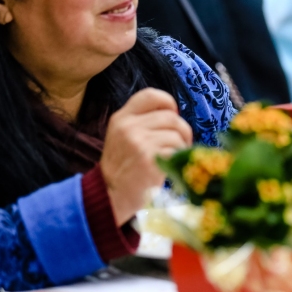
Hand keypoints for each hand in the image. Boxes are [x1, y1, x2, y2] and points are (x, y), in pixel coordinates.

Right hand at [100, 88, 192, 224]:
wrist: (110, 196)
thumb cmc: (123, 167)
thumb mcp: (123, 137)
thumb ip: (142, 122)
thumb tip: (174, 115)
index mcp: (121, 118)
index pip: (150, 95)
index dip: (168, 102)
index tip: (173, 115)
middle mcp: (128, 126)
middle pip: (171, 116)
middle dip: (182, 130)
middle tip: (180, 143)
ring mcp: (138, 142)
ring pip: (177, 133)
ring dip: (182, 146)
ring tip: (173, 156)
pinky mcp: (149, 159)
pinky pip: (176, 150)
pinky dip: (179, 158)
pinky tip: (170, 166)